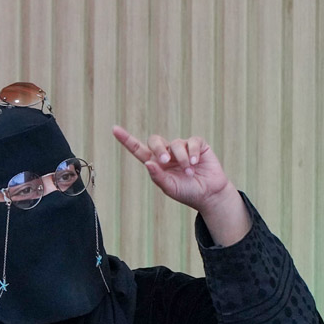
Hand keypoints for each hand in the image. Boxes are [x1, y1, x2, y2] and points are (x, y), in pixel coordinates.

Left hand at [112, 125, 250, 246]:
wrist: (209, 194)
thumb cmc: (187, 193)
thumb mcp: (170, 188)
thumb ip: (158, 177)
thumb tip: (148, 163)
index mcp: (156, 164)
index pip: (138, 149)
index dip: (127, 139)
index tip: (114, 129)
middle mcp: (168, 153)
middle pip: (155, 140)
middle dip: (158, 148)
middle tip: (165, 161)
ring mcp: (182, 148)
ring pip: (176, 144)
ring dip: (182, 159)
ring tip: (189, 172)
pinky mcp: (198, 145)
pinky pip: (192, 141)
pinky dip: (193, 152)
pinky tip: (196, 162)